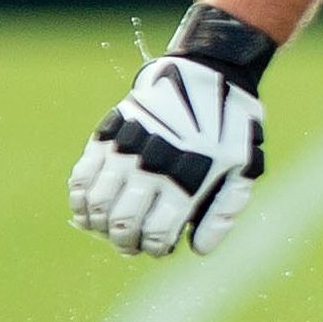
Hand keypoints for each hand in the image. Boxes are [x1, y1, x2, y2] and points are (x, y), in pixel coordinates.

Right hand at [68, 54, 264, 256]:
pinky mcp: (108, 133)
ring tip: (107, 227)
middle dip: (125, 243)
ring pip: (97, 203)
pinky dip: (79, 198)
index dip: (153, 249)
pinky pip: (82, 175)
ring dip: (99, 224)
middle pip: (123, 224)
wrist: (206, 72)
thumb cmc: (230, 128)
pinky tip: (86, 207)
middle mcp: (153, 168)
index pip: (157, 234)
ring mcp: (127, 149)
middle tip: (129, 244)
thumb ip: (222, 214)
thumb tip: (197, 250)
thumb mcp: (243, 171)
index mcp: (187, 182)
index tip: (157, 247)